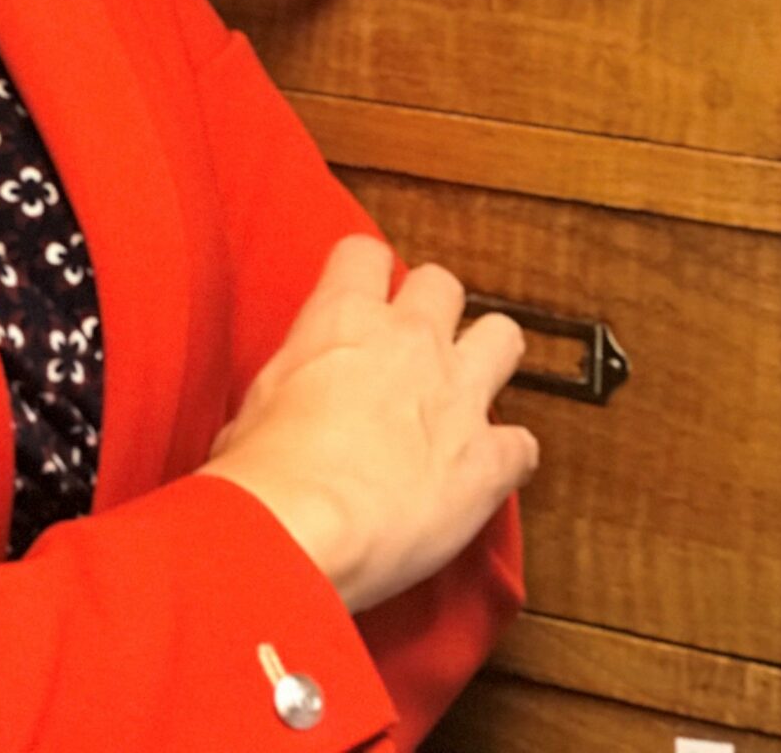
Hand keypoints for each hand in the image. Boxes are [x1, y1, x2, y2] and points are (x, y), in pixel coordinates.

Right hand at [196, 234, 538, 614]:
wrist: (308, 526)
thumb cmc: (266, 472)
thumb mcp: (256, 404)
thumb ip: (288, 384)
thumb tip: (286, 406)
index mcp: (343, 317)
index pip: (364, 253)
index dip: (365, 274)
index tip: (363, 296)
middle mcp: (409, 339)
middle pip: (442, 284)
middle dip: (433, 310)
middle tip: (415, 347)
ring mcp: (458, 394)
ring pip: (504, 336)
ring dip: (490, 359)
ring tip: (469, 391)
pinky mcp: (489, 459)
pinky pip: (524, 445)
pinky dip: (509, 457)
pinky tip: (488, 473)